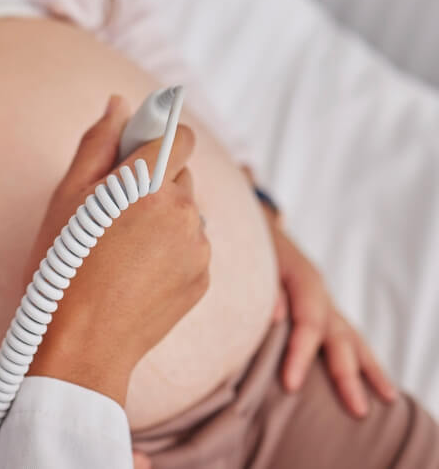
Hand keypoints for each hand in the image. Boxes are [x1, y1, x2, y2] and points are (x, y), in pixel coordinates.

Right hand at [27, 96, 210, 405]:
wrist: (82, 347)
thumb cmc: (63, 270)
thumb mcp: (66, 199)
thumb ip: (97, 144)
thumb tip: (119, 103)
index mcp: (150, 184)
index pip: (179, 136)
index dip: (156, 137)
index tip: (132, 151)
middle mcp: (185, 212)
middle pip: (180, 175)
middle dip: (152, 183)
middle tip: (110, 212)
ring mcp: (198, 248)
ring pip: (186, 213)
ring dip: (161, 218)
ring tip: (120, 249)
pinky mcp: (203, 279)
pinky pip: (190, 247)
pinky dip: (169, 250)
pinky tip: (134, 272)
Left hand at [268, 211, 396, 416]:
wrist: (256, 226)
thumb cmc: (250, 246)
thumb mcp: (253, 259)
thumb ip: (264, 288)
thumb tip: (275, 318)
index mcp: (303, 279)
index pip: (308, 323)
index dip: (300, 354)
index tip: (291, 385)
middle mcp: (320, 292)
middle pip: (338, 336)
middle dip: (346, 376)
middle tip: (356, 411)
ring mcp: (326, 300)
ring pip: (353, 337)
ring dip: (369, 370)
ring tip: (387, 399)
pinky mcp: (324, 308)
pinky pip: (348, 336)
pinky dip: (362, 358)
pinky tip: (375, 382)